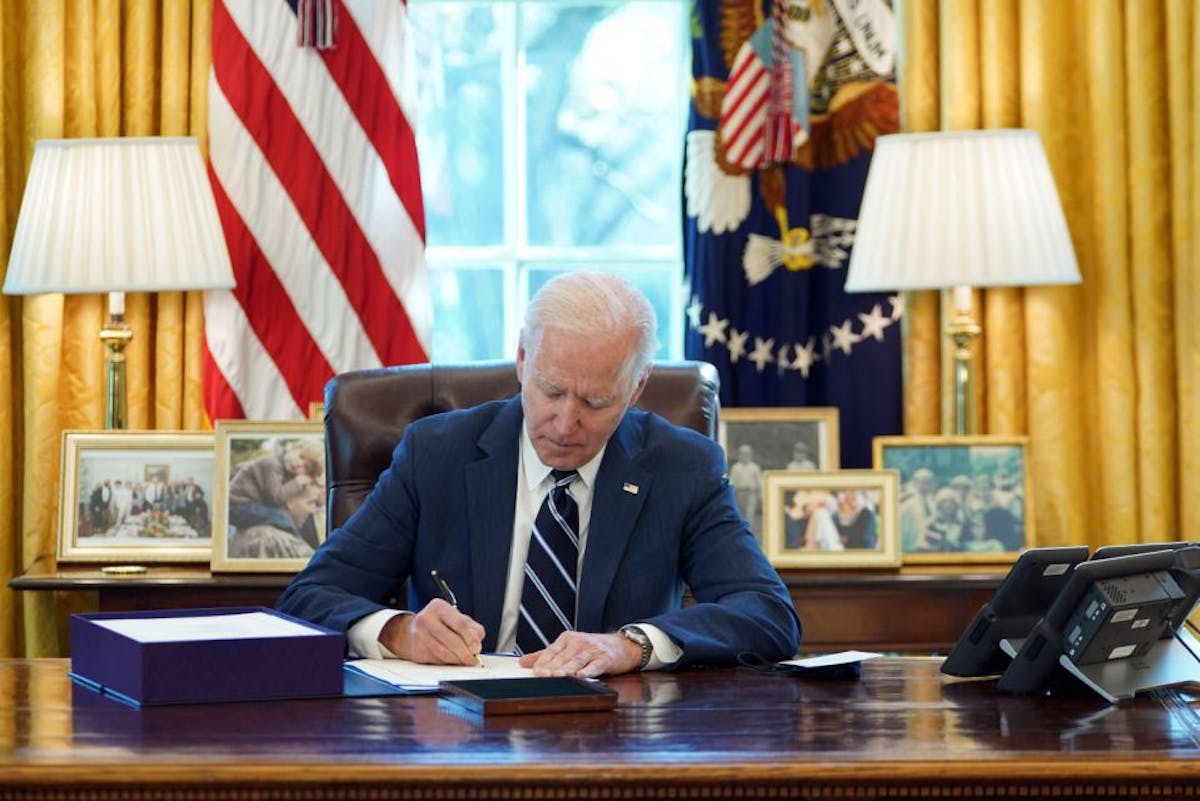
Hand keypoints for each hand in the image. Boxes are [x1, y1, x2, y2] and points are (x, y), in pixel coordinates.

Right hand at [379, 598, 484, 664]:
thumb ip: (472, 629)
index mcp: (439, 607)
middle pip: (453, 641)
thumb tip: (476, 646)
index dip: (471, 639)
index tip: (477, 648)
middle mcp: (426, 619)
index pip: (461, 624)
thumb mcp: (456, 618)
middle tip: (473, 659)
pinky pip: (437, 661)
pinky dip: (448, 663)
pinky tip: (452, 660)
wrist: (411, 631)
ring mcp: (419, 635)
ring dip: (458, 660)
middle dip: (466, 654)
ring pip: (445, 653)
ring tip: (465, 661)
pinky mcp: (416, 650)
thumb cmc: (440, 624)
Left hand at [518, 631, 642, 677]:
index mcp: (567, 639)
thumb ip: (545, 655)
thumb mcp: (568, 648)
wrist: (621, 646)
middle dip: (552, 668)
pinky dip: (588, 671)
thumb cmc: (592, 649)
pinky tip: (581, 676)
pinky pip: (596, 665)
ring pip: (577, 661)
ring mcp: (593, 650)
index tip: (535, 672)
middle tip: (543, 677)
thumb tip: (522, 662)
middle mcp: (579, 642)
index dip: (543, 663)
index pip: (551, 651)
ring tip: (557, 677)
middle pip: (563, 657)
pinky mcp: (605, 658)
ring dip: (567, 670)